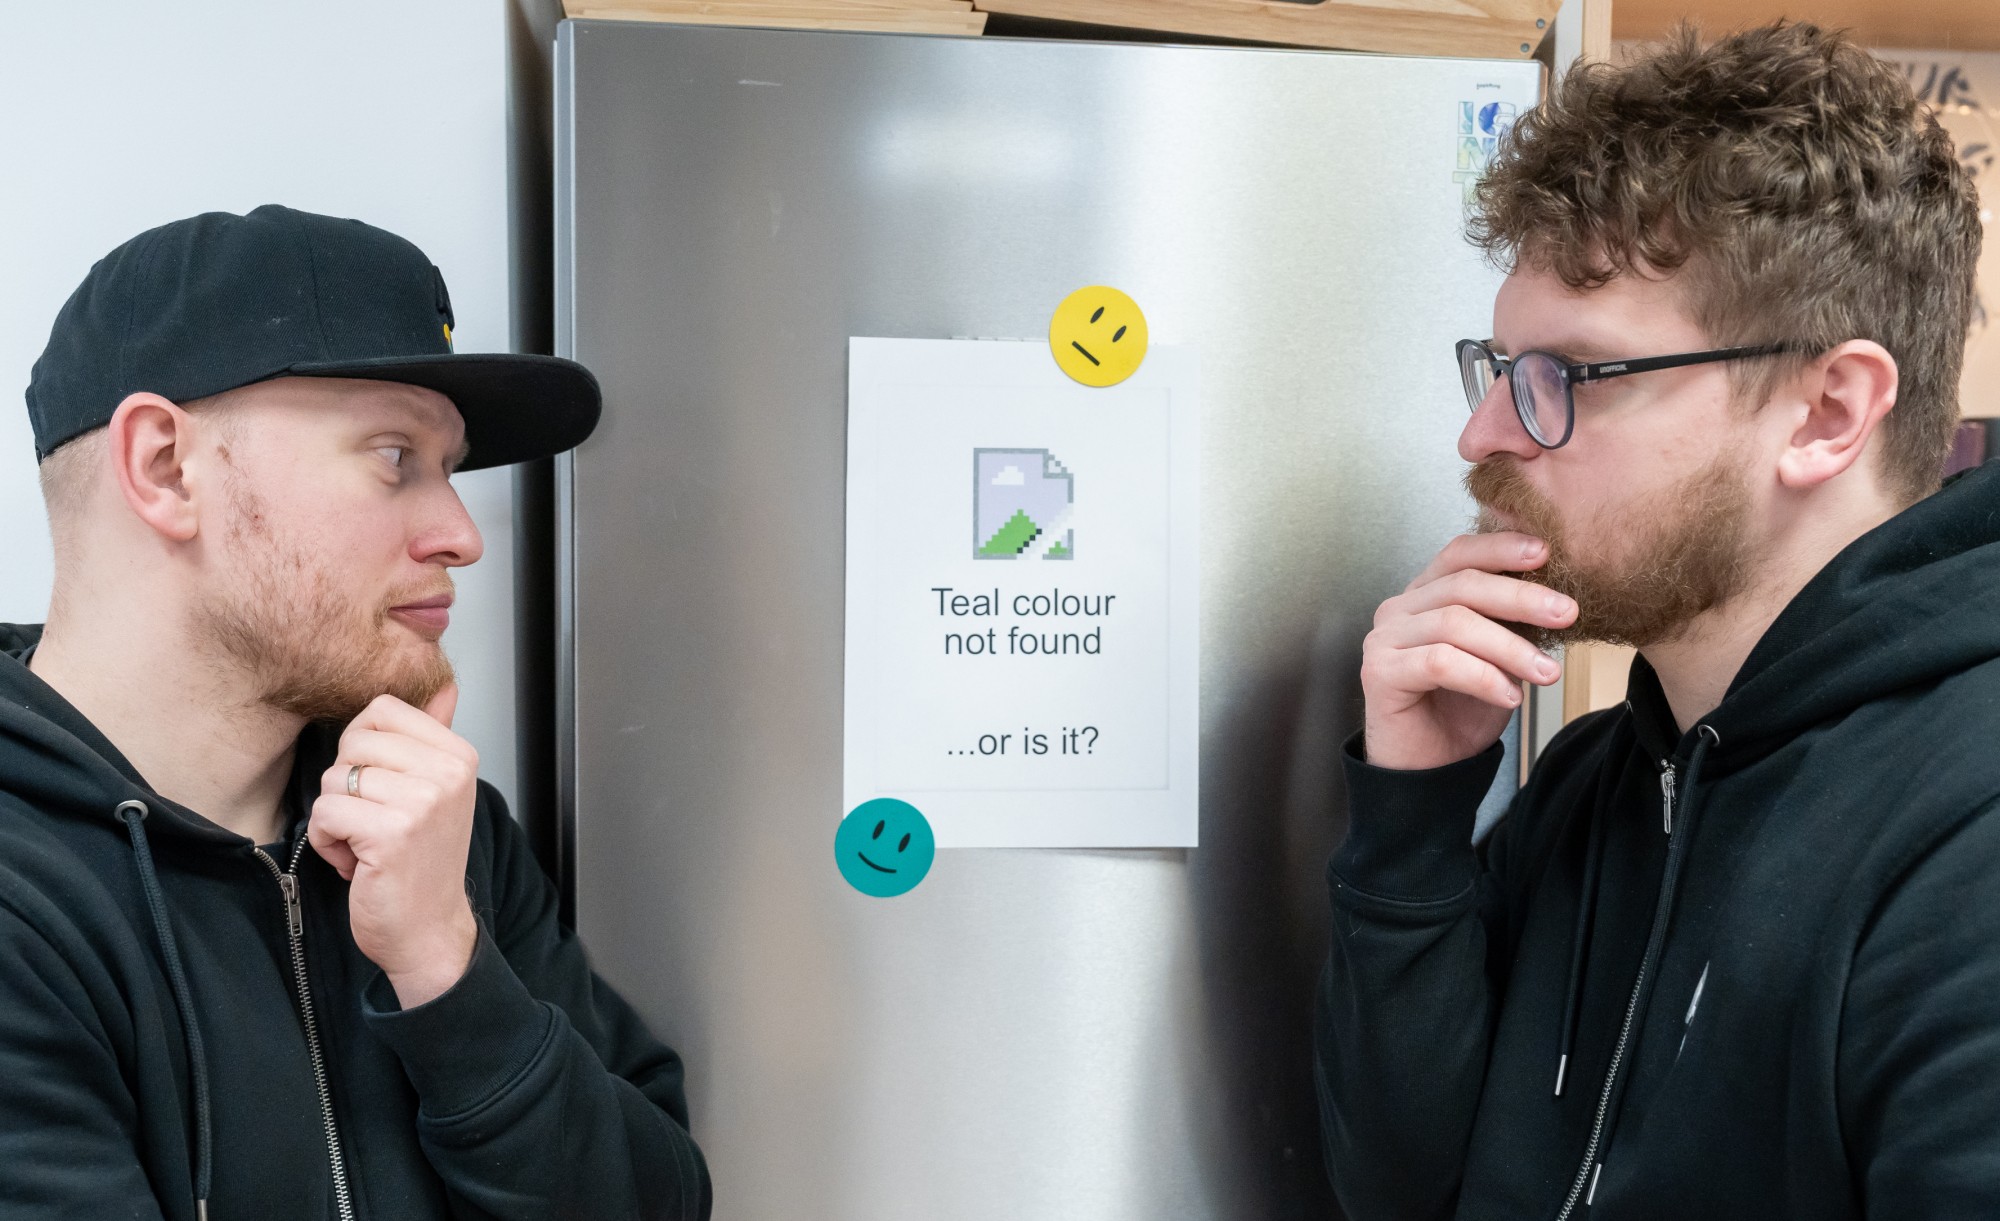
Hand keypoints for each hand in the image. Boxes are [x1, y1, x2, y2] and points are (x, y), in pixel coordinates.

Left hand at [311, 684, 479, 1007]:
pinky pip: (326, 812)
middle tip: (375, 822)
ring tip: (367, 845)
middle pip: (353, 742)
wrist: (428, 930)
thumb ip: (433, 738)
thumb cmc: (423, 864)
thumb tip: (443, 688)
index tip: (382, 787)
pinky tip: (357, 862)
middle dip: (346, 785)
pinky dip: (329, 842)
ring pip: (334, 778)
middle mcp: (448, 773)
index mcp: (458, 756)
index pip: (382, 710)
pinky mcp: (391, 832)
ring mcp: (422, 802)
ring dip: (337, 818)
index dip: (363, 749)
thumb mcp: (438, 792)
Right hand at [1360, 532, 1575, 770]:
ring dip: (1510, 647)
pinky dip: (1482, 677)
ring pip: (1455, 623)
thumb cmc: (1461, 709)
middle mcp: (1399, 609)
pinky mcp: (1379, 672)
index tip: (1545, 554)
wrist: (1430, 768)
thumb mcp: (1497, 656)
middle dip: (1521, 597)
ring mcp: (1384, 639)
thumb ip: (1511, 623)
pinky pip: (1439, 662)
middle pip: (1463, 585)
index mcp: (1425, 596)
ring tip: (1547, 673)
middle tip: (1567, 614)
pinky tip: (1509, 698)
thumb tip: (1559, 598)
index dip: (1500, 548)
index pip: (1459, 554)